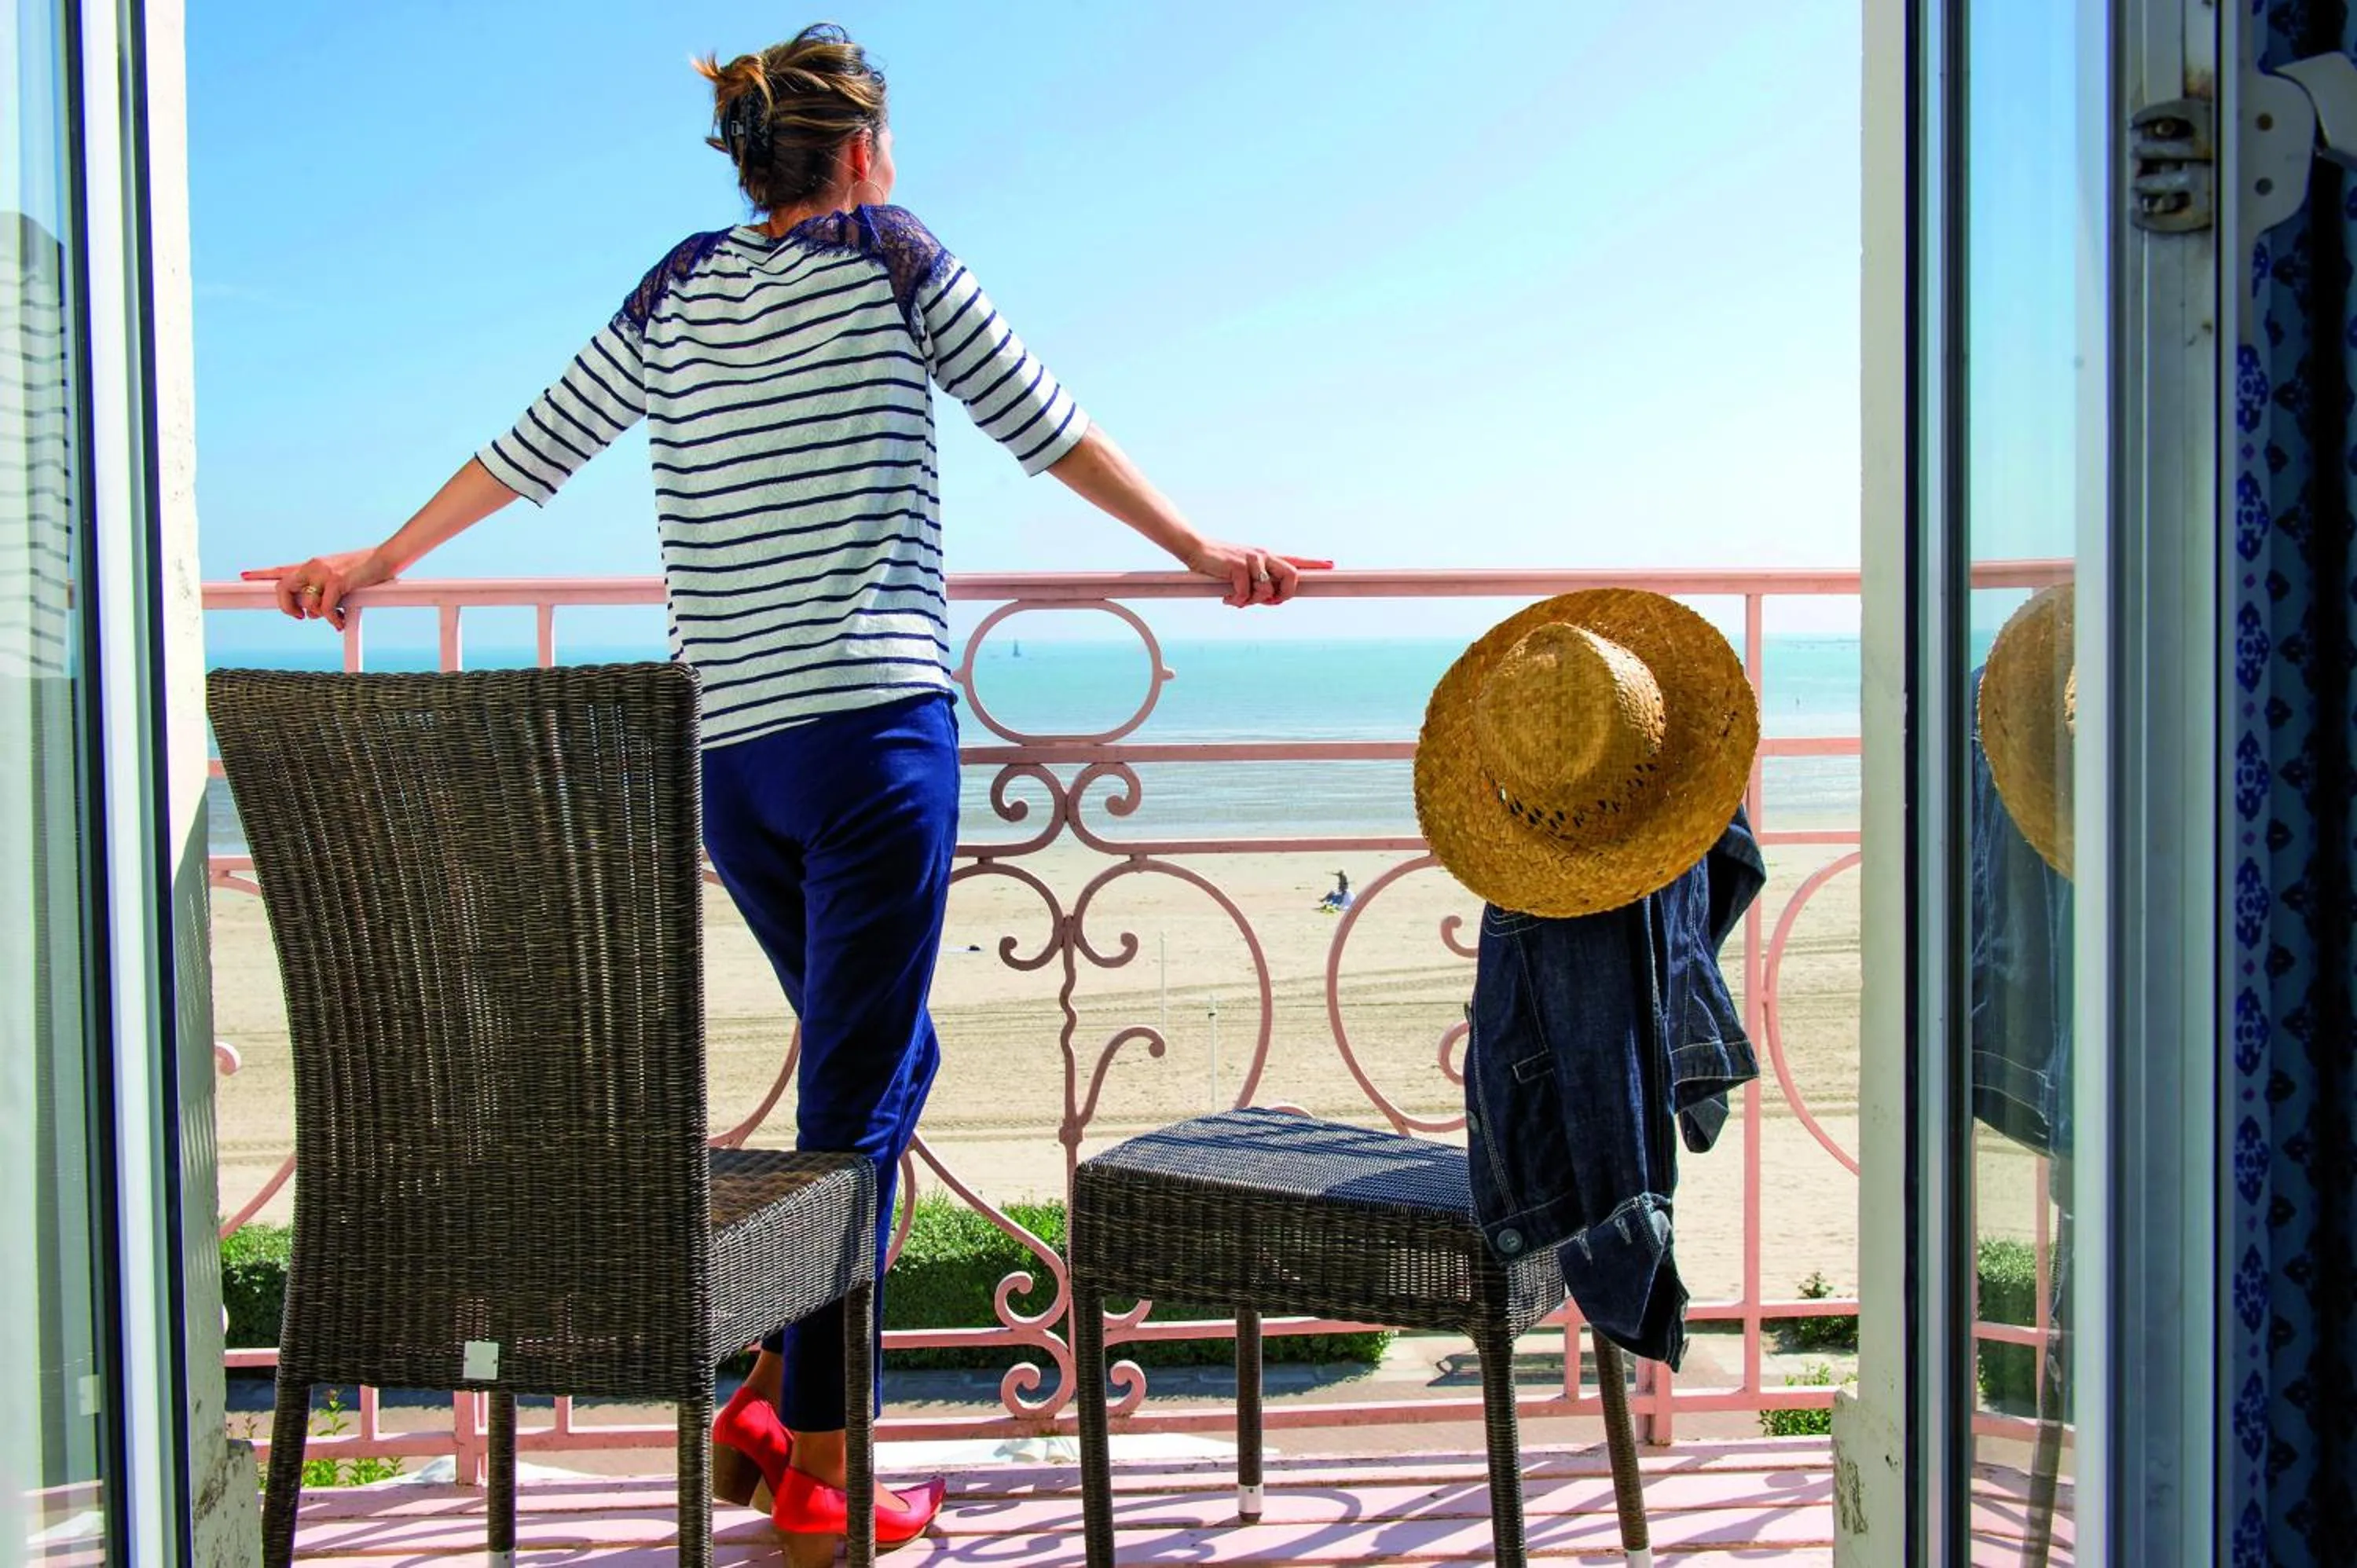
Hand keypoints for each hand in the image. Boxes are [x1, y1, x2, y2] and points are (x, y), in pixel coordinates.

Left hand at [241, 548, 394, 630]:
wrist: (385, 558)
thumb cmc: (366, 571)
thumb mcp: (340, 579)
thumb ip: (323, 591)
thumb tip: (313, 613)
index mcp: (312, 566)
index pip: (281, 570)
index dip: (260, 574)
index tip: (244, 576)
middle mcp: (313, 567)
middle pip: (283, 587)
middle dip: (286, 607)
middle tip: (298, 617)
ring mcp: (324, 573)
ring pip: (307, 604)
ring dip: (320, 616)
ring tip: (334, 617)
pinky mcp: (337, 580)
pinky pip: (325, 608)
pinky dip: (333, 618)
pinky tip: (341, 620)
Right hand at [1181, 539, 1334, 607]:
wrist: (1195, 549)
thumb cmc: (1218, 565)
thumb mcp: (1242, 574)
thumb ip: (1257, 585)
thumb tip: (1267, 600)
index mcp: (1266, 558)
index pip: (1295, 560)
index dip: (1315, 564)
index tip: (1331, 565)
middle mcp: (1263, 556)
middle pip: (1292, 575)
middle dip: (1285, 595)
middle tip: (1269, 603)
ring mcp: (1252, 559)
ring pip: (1267, 590)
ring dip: (1252, 601)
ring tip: (1237, 599)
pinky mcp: (1238, 565)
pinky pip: (1246, 592)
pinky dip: (1237, 600)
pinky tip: (1227, 597)